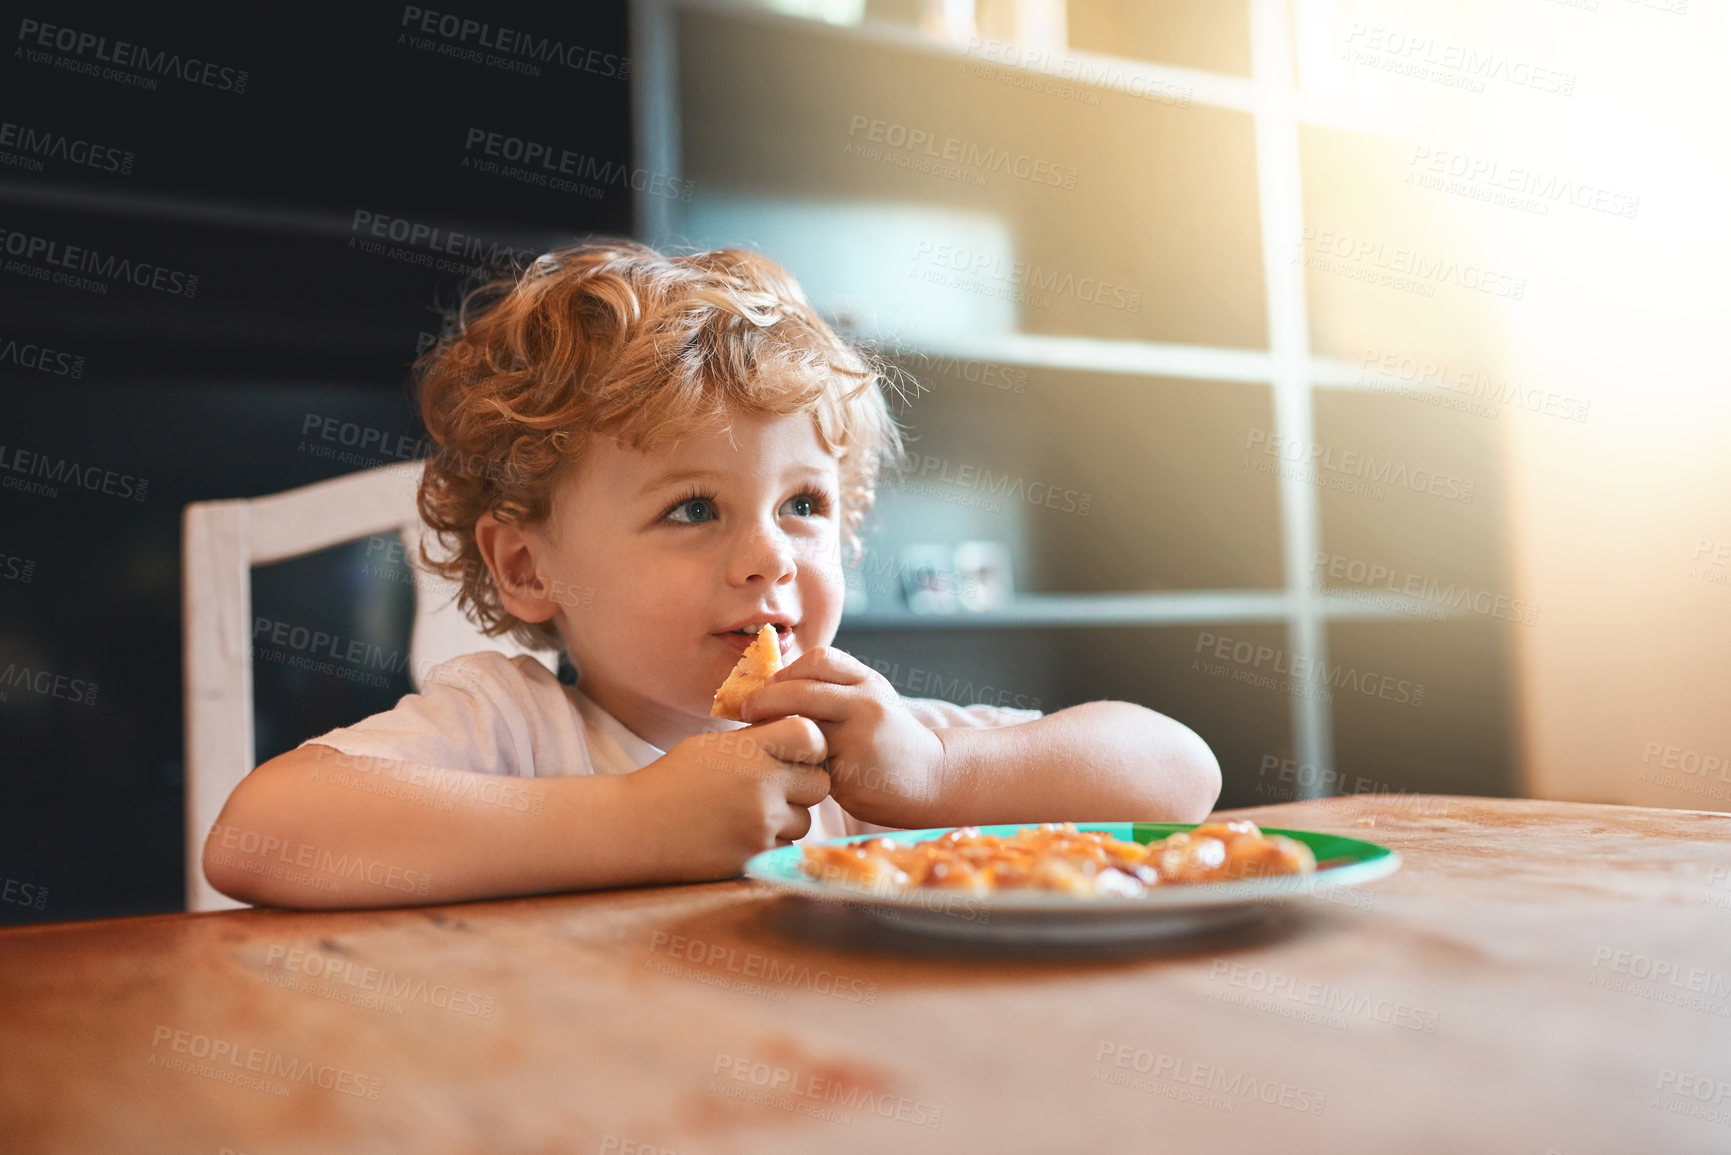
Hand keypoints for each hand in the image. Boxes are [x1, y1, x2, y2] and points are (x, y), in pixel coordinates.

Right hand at [626, 715, 829, 880]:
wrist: (636, 826)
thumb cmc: (673, 780)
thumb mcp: (712, 745)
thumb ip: (757, 741)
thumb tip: (800, 735)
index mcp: (749, 749)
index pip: (811, 736)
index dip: (810, 744)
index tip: (793, 752)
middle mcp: (761, 784)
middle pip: (819, 783)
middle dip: (803, 785)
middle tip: (777, 787)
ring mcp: (761, 823)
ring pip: (805, 820)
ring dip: (788, 818)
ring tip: (751, 813)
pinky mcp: (755, 855)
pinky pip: (786, 847)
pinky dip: (771, 842)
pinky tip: (741, 834)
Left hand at [740, 646, 942, 827]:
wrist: (932, 778)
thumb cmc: (888, 739)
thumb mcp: (869, 701)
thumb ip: (832, 689)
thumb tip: (770, 684)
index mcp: (868, 682)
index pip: (818, 660)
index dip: (786, 671)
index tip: (768, 686)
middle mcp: (866, 704)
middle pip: (801, 692)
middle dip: (765, 701)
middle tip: (748, 711)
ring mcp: (860, 739)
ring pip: (800, 729)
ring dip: (776, 734)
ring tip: (767, 740)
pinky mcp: (852, 773)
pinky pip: (809, 765)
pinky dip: (795, 765)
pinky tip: (791, 769)